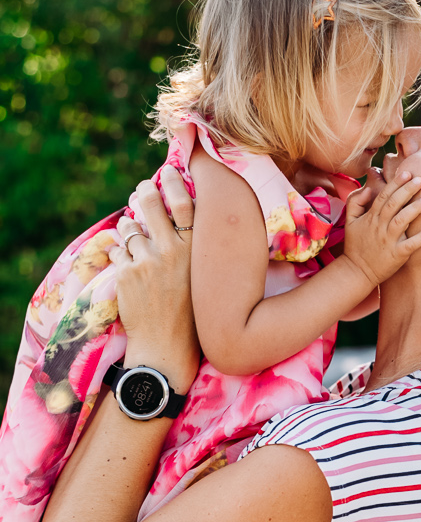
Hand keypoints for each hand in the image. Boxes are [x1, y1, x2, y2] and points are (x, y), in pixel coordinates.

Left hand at [114, 171, 200, 394]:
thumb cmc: (190, 314)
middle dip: (143, 192)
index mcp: (196, 250)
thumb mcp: (201, 277)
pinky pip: (118, 251)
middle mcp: (172, 251)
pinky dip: (120, 255)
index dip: (174, 182)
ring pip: (130, 227)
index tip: (167, 173)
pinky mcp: (126, 273)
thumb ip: (190, 249)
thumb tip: (176, 219)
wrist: (167, 347)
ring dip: (129, 226)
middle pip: (151, 204)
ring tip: (134, 231)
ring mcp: (147, 261)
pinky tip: (128, 267)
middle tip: (142, 189)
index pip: (185, 203)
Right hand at [340, 171, 420, 288]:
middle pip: (393, 205)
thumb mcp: (349, 221)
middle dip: (407, 191)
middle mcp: (380, 227)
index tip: (407, 172)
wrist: (356, 272)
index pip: (383, 196)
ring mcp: (388, 241)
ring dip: (415, 210)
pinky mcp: (397, 255)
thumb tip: (368, 188)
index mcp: (371, 217)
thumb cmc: (356, 245)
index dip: (395, 184)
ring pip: (401, 221)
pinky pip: (410, 244)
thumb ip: (355, 202)